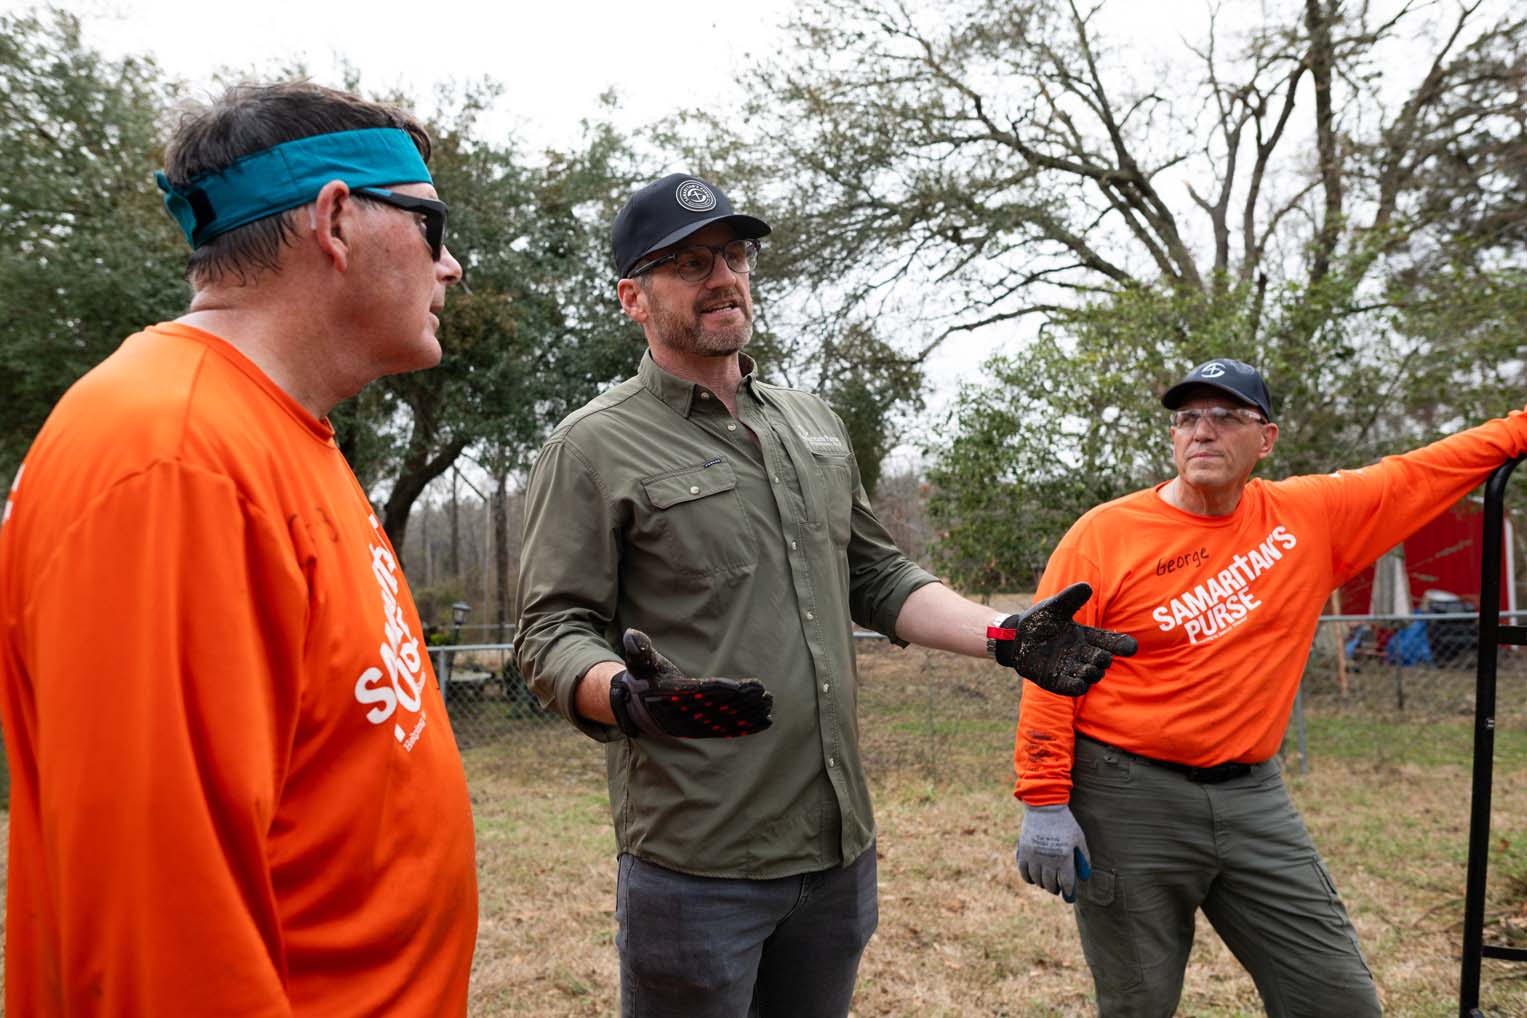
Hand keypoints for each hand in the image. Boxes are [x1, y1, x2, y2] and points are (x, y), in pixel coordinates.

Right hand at [609, 629, 773, 738]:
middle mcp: (683, 716)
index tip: (740, 687)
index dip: (719, 691)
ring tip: (769, 703)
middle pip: (717, 709)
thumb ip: (638, 651)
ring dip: (749, 714)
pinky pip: (727, 730)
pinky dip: (747, 726)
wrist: (639, 709)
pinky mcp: (704, 731)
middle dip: (741, 702)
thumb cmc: (645, 679)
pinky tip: (766, 721)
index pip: (698, 694)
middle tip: (764, 693)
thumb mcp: (639, 664)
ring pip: (725, 721)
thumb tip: (630, 634)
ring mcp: (694, 726)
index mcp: (670, 698)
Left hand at [989, 582, 1137, 695]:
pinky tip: (1080, 684)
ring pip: (1090, 676)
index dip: (1122, 645)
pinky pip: (1072, 688)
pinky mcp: (1057, 681)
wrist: (1016, 636)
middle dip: (1104, 660)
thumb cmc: (1040, 620)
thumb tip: (1087, 587)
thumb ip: (1070, 598)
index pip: (1110, 642)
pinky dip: (1077, 687)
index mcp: (1086, 637)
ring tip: (1089, 668)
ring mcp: (1070, 669)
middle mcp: (1082, 654)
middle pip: (1102, 661)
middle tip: (1101, 657)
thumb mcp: (1055, 607)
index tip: (1131, 648)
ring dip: (1092, 673)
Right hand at [1016, 804, 1091, 901]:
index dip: (1068, 891)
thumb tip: (1085, 876)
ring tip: (1046, 882)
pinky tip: (1033, 878)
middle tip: (1057, 888)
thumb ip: (1083, 858)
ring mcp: (1034, 856)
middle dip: (1054, 889)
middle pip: (1050, 884)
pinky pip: (1024, 872)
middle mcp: (1048, 860)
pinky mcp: (1023, 851)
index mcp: (1064, 857)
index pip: (1066, 883)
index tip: (1068, 894)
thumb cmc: (1065, 823)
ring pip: (1037, 880)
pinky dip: (1028, 878)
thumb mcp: (1079, 838)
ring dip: (1042, 884)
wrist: (1044, 807)